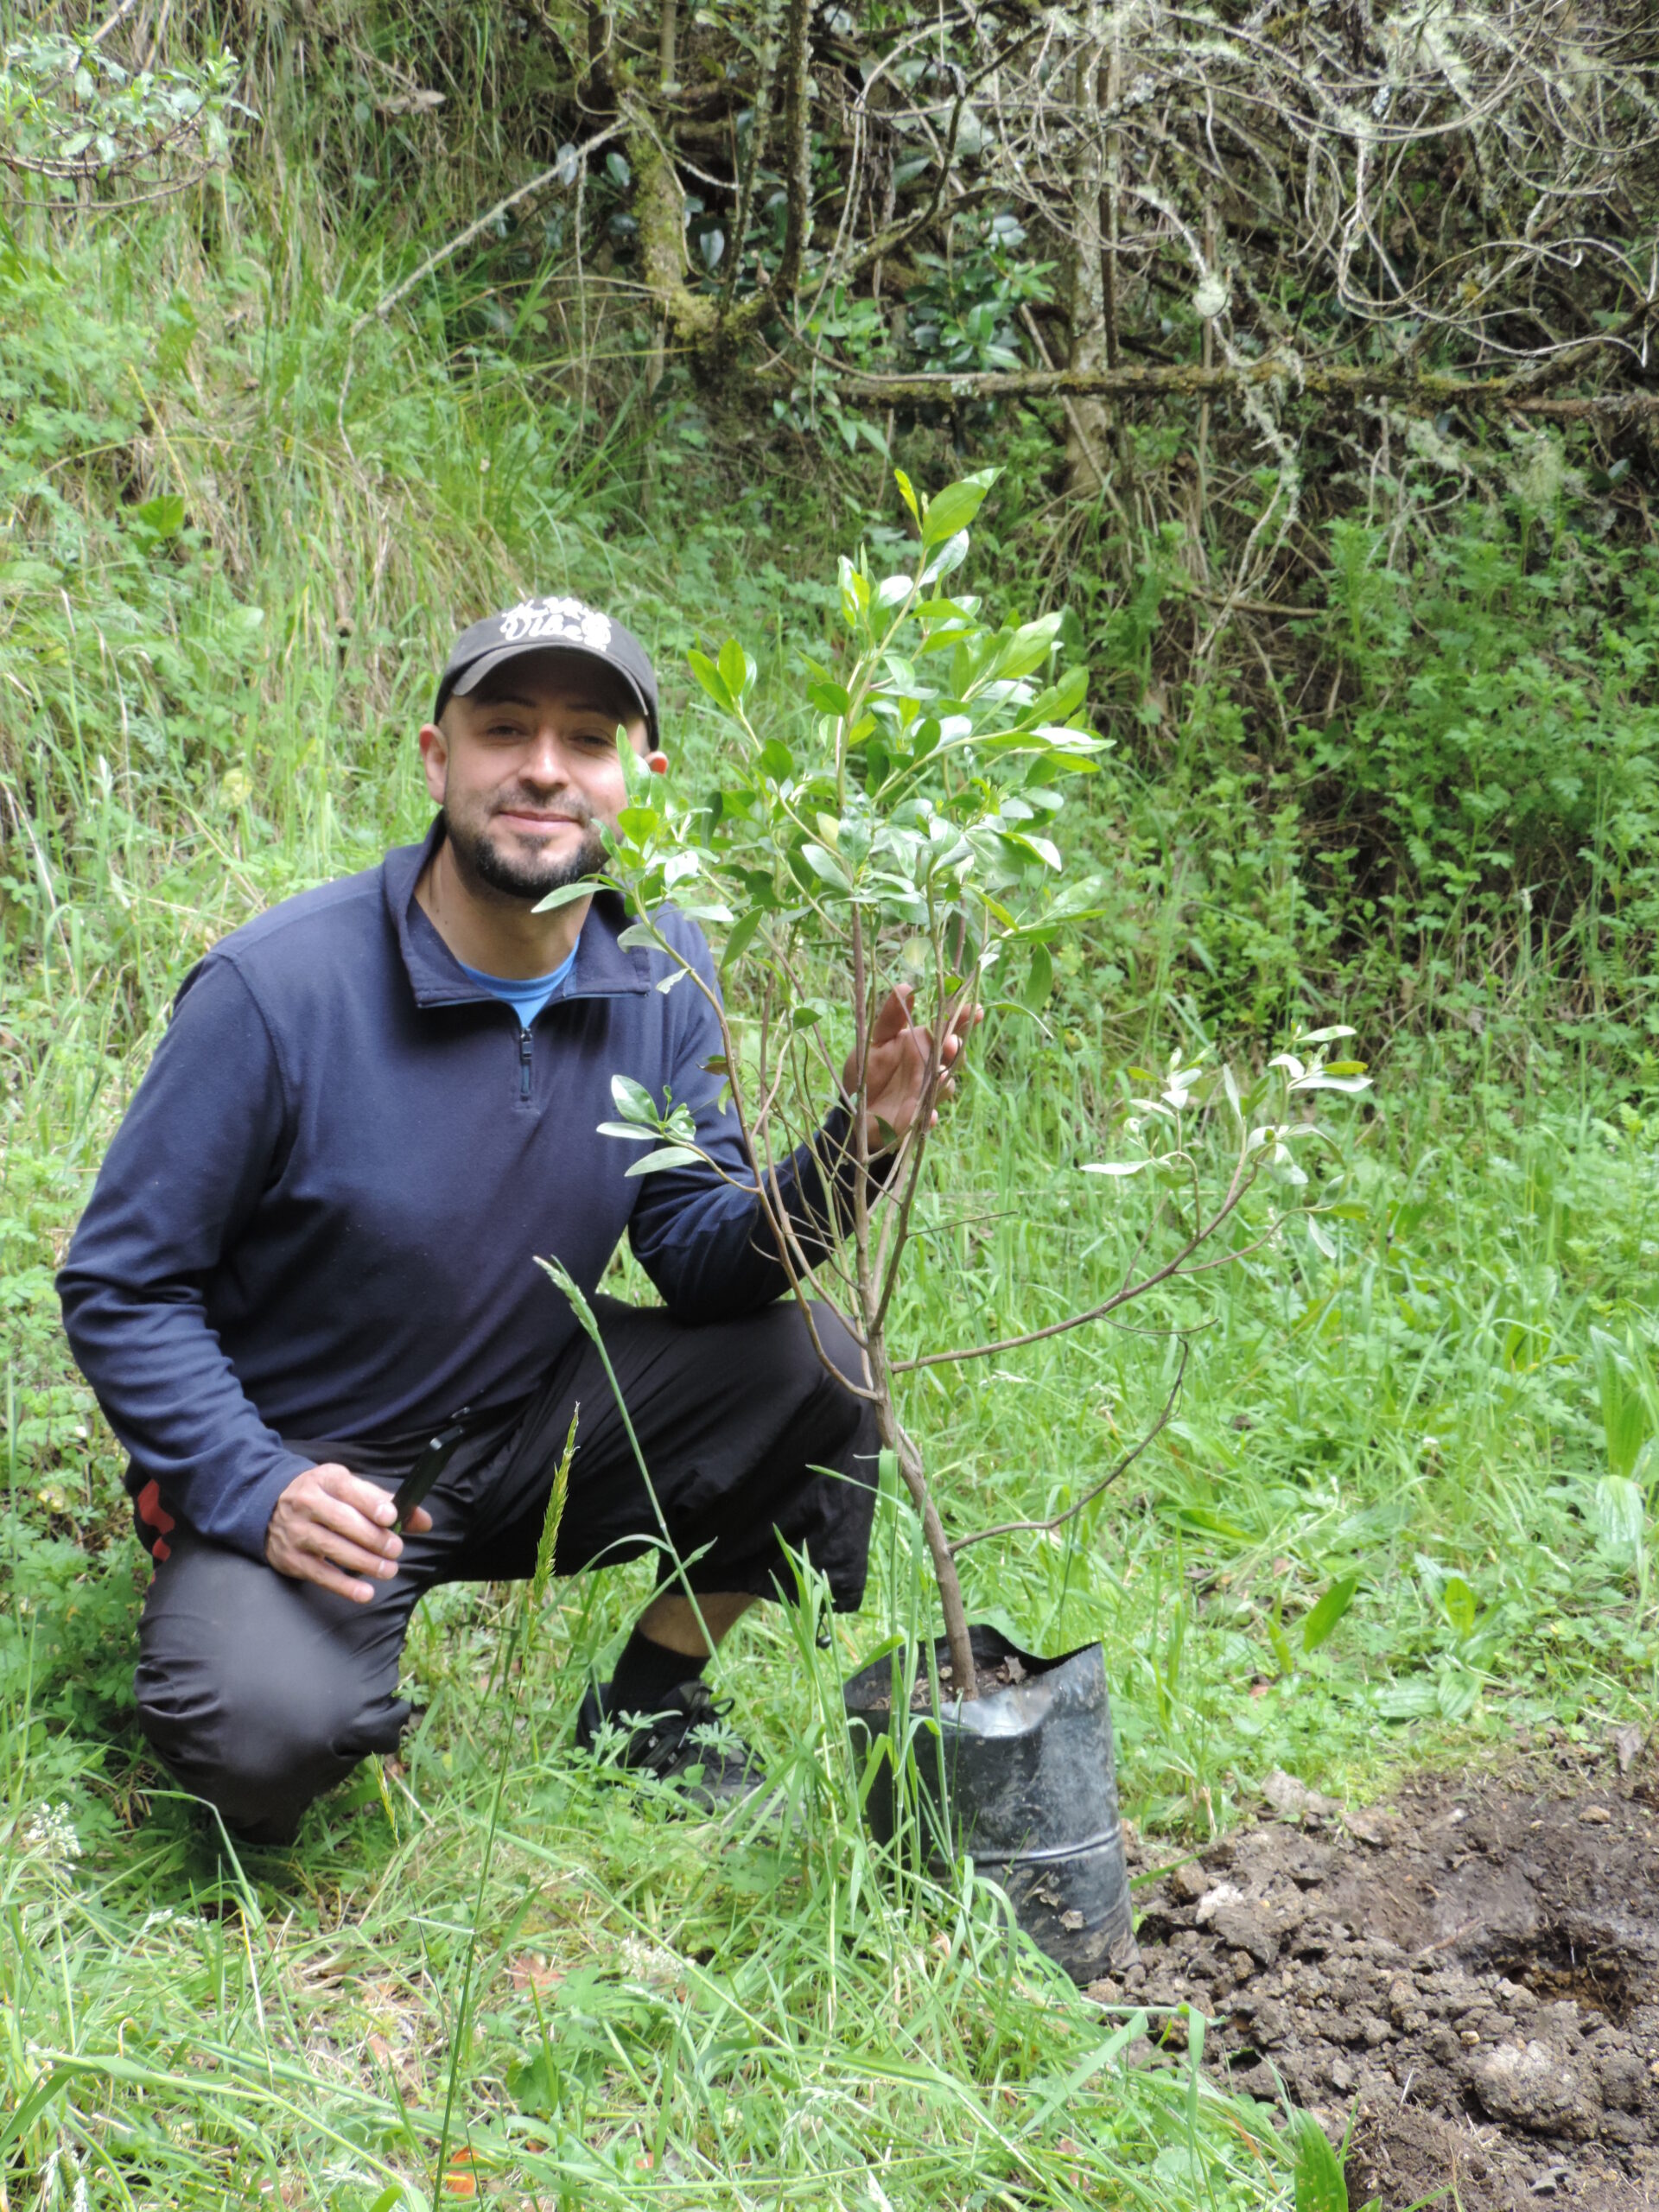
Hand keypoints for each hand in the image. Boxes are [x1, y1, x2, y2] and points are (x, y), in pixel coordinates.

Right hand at [265, 1463, 432, 1602]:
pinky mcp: (291, 1558)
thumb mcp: (347, 1487)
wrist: (268, 1507)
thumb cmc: (322, 1497)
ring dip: (364, 1562)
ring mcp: (296, 1531)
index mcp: (326, 1480)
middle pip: (343, 1521)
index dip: (371, 1504)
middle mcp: (307, 1503)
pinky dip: (344, 1586)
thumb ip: (384, 1502)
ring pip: (333, 1548)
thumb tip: (423, 1521)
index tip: (391, 1517)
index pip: (349, 1490)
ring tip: (388, 1570)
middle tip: (396, 1550)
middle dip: (373, 1538)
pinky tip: (365, 1592)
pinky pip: (320, 1574)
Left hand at [842, 984, 979, 1150]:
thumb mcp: (874, 1039)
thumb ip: (891, 1016)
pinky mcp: (916, 1118)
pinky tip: (930, 1115)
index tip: (975, 1010)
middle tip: (950, 1042)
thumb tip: (907, 986)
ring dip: (944, 1080)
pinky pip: (928, 1118)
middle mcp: (930, 1068)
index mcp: (923, 1044)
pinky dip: (931, 1116)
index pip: (949, 1029)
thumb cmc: (866, 1069)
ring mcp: (926, 1093)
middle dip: (956, 1049)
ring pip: (946, 1085)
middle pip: (954, 1057)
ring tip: (939, 1074)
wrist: (854, 1107)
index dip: (964, 1019)